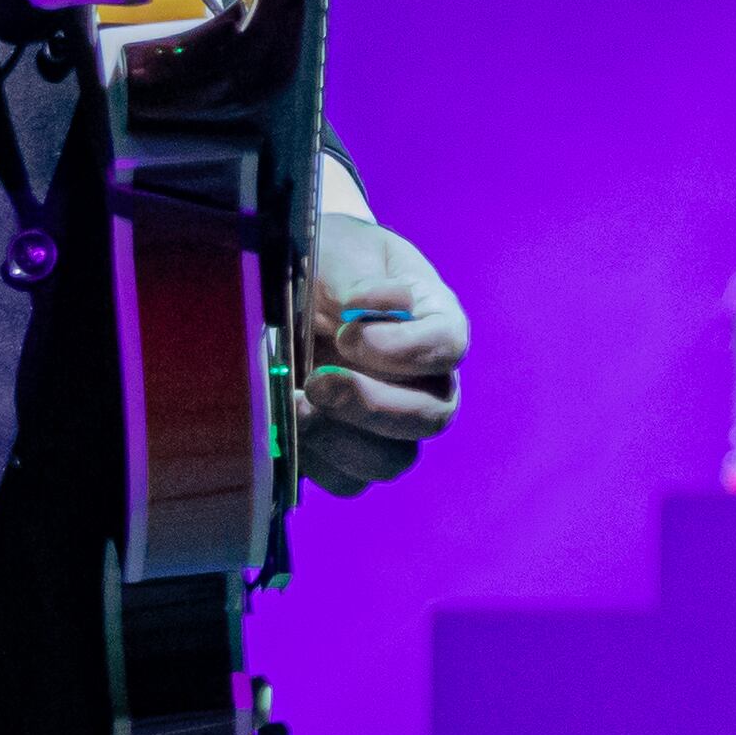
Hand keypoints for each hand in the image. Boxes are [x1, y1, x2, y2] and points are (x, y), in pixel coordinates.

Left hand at [298, 210, 467, 497]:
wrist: (294, 288)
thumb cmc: (330, 264)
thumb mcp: (341, 254)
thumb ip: (357, 276)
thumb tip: (381, 304)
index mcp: (435, 321)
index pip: (448, 346)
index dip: (403, 350)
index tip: (348, 334)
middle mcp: (427, 380)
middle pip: (432, 416)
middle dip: (371, 405)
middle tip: (316, 381)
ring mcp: (393, 422)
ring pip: (394, 460)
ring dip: (342, 439)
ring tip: (294, 404)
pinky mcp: (353, 453)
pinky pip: (349, 480)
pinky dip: (316, 460)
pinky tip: (287, 425)